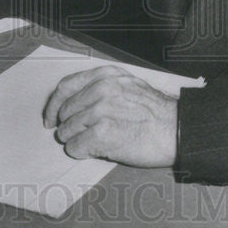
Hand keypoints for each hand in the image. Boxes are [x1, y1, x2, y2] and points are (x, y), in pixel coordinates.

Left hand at [42, 66, 177, 166]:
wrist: (176, 129)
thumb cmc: (155, 113)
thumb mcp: (127, 85)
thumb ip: (101, 88)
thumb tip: (74, 103)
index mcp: (105, 76)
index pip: (65, 87)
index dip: (53, 105)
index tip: (50, 118)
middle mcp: (101, 89)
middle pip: (64, 112)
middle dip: (67, 127)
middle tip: (78, 136)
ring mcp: (101, 110)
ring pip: (67, 131)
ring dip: (75, 141)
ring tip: (93, 143)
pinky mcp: (102, 133)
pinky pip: (75, 147)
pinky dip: (81, 152)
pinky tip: (95, 150)